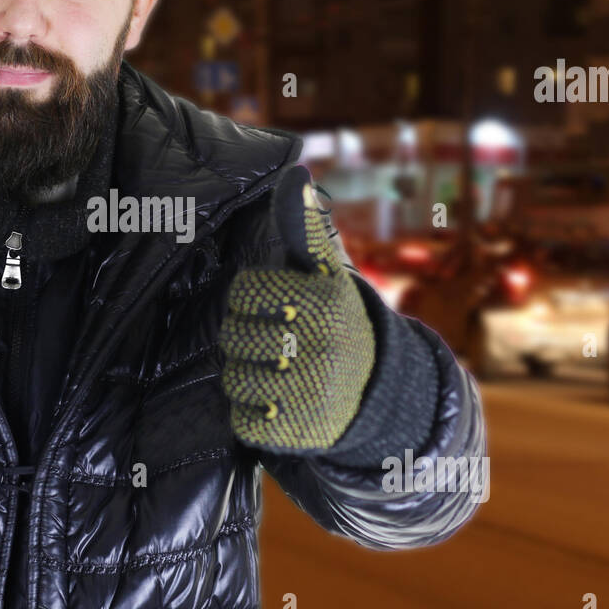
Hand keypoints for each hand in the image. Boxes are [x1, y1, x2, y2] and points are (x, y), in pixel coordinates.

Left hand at [218, 165, 375, 452]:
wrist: (375, 393)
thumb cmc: (333, 320)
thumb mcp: (326, 275)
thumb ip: (304, 228)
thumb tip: (295, 174)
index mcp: (325, 304)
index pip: (244, 293)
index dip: (249, 299)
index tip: (273, 306)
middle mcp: (321, 348)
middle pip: (233, 336)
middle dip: (244, 338)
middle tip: (272, 341)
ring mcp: (310, 394)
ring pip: (233, 378)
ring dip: (245, 375)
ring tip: (274, 371)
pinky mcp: (299, 434)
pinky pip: (242, 420)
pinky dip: (251, 414)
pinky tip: (277, 403)